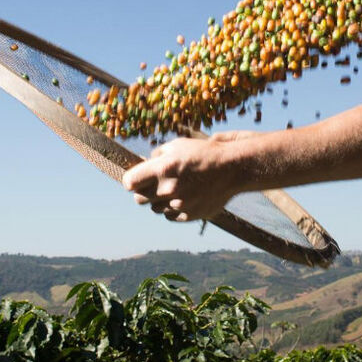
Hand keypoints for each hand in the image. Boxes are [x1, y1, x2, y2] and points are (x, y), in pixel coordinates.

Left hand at [121, 133, 250, 221]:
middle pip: (139, 199)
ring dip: (159, 200)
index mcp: (162, 169)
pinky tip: (183, 197)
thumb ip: (156, 156)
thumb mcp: (177, 145)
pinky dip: (173, 208)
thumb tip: (143, 164)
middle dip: (142, 191)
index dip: (130, 180)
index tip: (135, 179)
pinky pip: (170, 216)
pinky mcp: (189, 215)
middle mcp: (168, 189)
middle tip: (152, 185)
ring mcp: (179, 204)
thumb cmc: (203, 153)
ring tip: (173, 189)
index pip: (129, 183)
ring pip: (155, 209)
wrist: (232, 168)